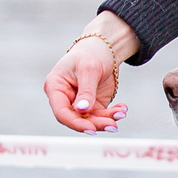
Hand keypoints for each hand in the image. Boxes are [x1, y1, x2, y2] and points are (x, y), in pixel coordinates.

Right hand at [45, 14, 136, 132]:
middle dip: (95, 123)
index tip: (91, 128)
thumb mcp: (89, 70)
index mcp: (55, 87)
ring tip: (121, 113)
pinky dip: (112, 114)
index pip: (61, 111)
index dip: (74, 122)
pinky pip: (101, 116)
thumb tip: (82, 110)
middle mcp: (65, 98)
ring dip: (107, 120)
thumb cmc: (91, 54)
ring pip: (90, 119)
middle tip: (112, 125)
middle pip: (76, 118)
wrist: (104, 49)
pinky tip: (122, 109)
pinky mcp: (93, 105)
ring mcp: (79, 103)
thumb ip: (86, 91)